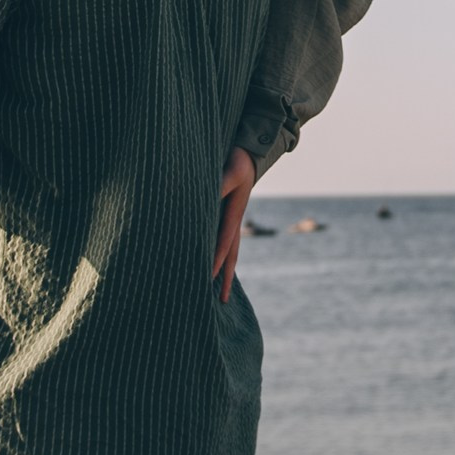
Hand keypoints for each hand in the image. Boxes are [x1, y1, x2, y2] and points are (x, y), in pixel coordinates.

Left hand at [213, 146, 255, 302]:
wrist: (249, 153)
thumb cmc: (238, 159)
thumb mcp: (229, 169)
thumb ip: (218, 184)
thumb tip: (204, 200)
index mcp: (235, 214)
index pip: (224, 242)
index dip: (216, 261)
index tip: (208, 278)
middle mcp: (234, 222)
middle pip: (232, 256)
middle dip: (226, 278)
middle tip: (222, 301)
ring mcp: (232, 221)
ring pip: (229, 252)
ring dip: (224, 272)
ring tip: (220, 292)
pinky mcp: (226, 217)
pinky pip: (222, 241)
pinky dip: (219, 257)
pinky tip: (211, 265)